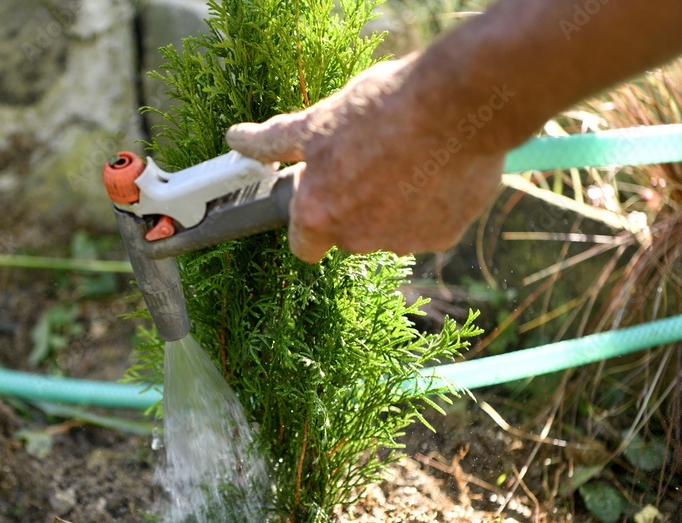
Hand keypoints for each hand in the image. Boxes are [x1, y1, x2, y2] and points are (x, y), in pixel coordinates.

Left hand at [226, 57, 505, 260]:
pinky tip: (435, 168)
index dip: (310, 220)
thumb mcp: (318, 121)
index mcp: (320, 215)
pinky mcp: (444, 236)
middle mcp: (358, 239)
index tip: (321, 193)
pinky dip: (430, 204)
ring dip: (393, 204)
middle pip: (348, 234)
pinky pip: (429, 225)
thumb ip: (274, 141)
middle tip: (368, 159)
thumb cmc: (382, 109)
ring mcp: (403, 241)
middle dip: (353, 206)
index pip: (303, 246)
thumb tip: (236, 139)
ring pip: (390, 230)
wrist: (459, 103)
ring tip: (405, 157)